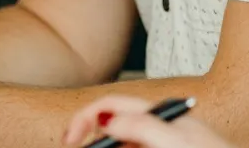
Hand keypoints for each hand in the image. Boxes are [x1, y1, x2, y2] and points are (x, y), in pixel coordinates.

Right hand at [64, 95, 234, 147]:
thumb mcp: (178, 141)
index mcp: (157, 114)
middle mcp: (157, 126)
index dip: (84, 118)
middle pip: (110, 125)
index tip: (71, 139)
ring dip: (106, 146)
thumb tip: (109, 120)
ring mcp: (160, 142)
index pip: (109, 105)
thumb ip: (144, 126)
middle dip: (91, 137)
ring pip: (121, 142)